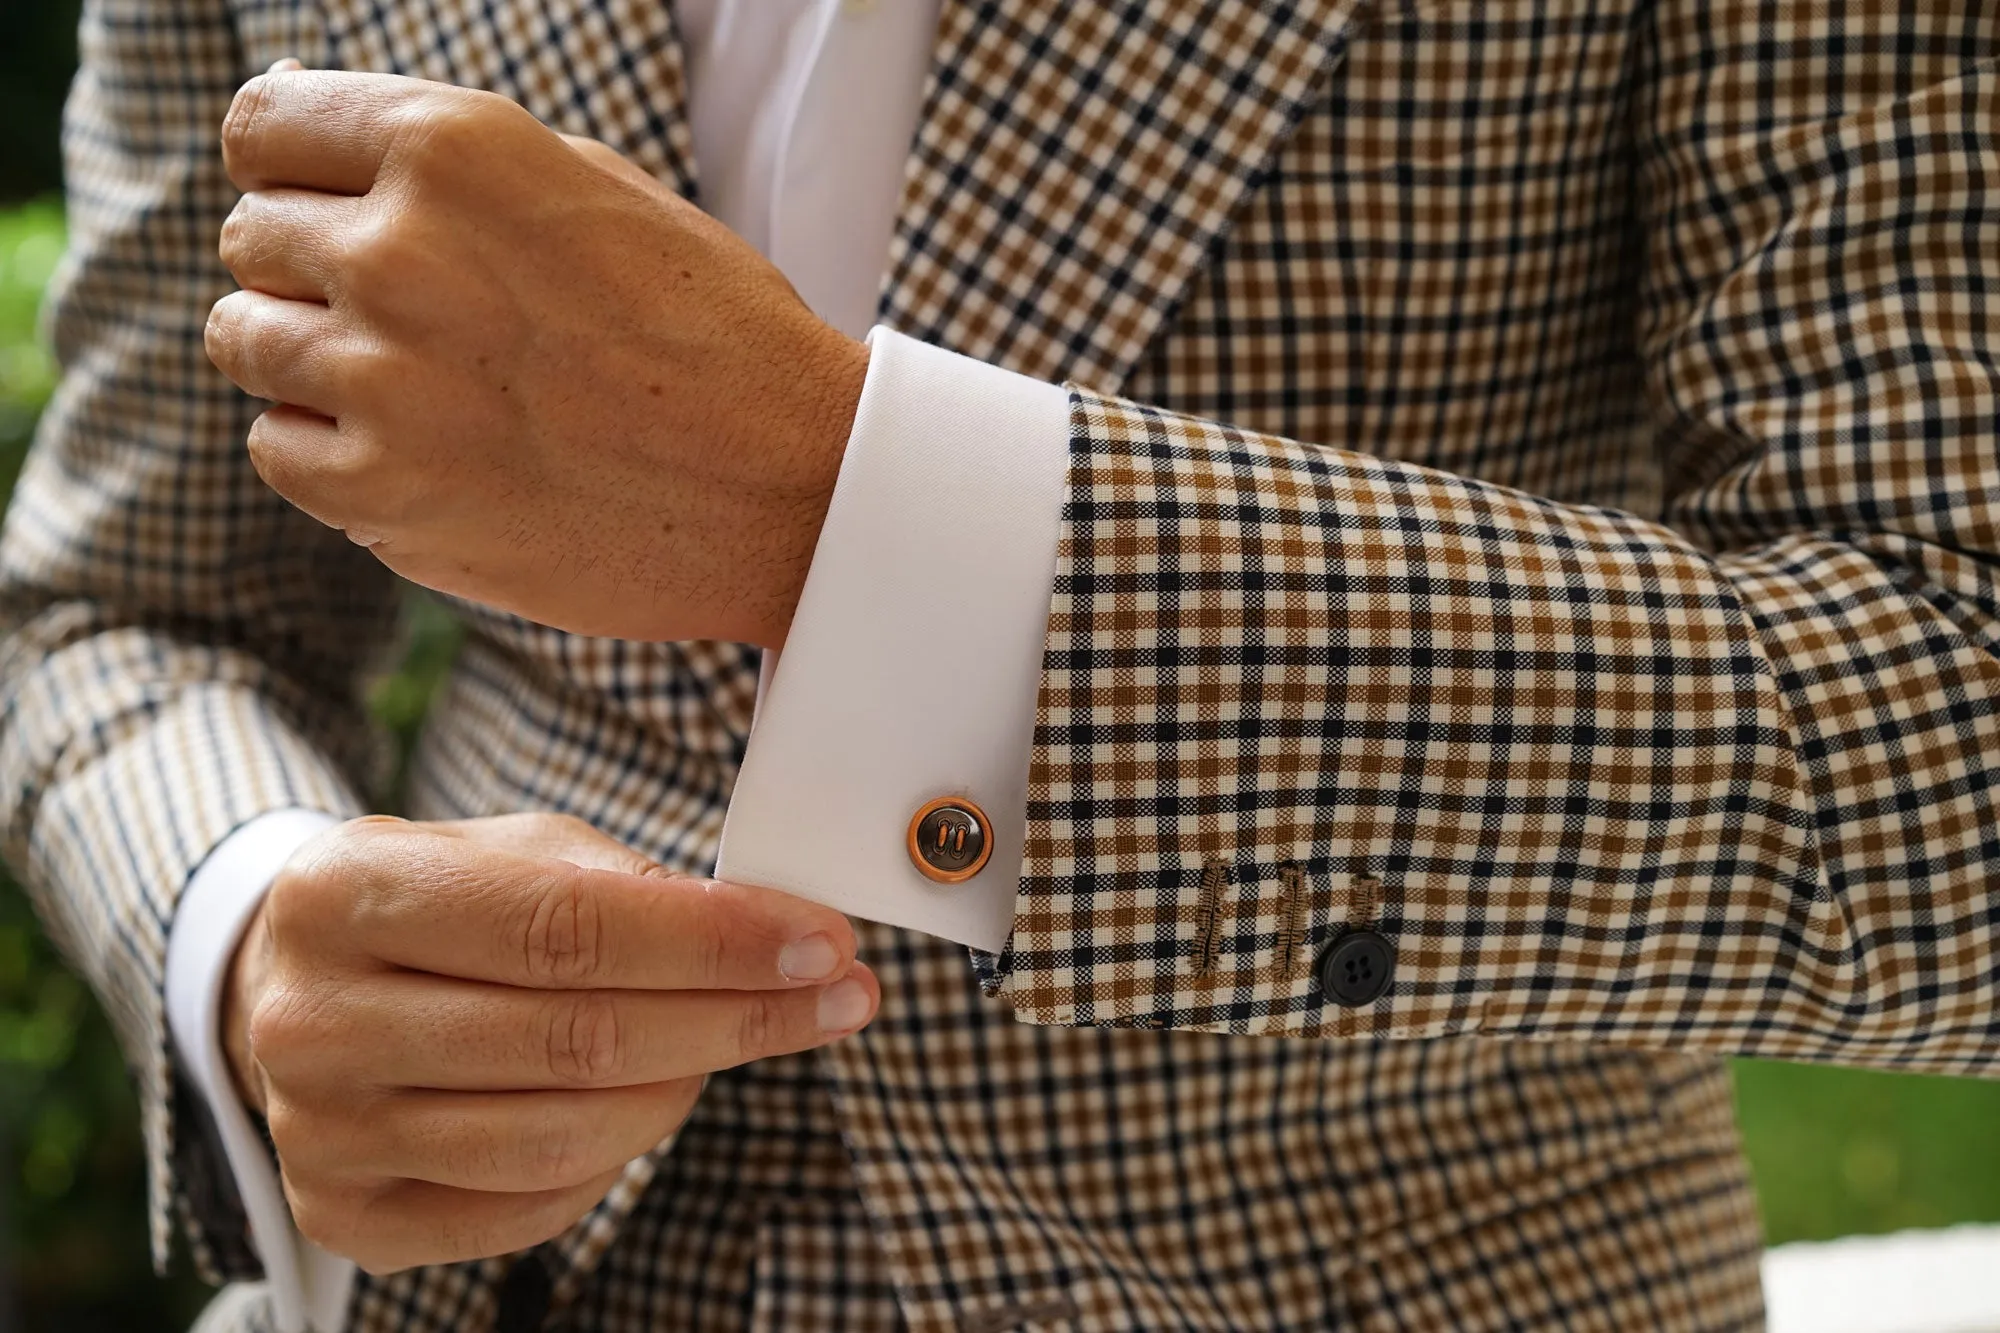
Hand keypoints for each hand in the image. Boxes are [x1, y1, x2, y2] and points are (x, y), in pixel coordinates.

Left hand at [203, 69, 868, 648]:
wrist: (792, 489)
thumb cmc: (713, 332)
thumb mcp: (595, 187)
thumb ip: (446, 156)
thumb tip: (298, 118)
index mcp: (455, 149)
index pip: (263, 127)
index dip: (290, 169)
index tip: (328, 206)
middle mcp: (401, 251)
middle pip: (253, 238)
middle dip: (311, 268)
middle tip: (414, 316)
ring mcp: (383, 379)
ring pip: (244, 342)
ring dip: (310, 358)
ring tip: (419, 385)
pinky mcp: (383, 495)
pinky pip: (277, 448)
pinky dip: (328, 449)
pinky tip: (421, 449)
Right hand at [221, 813, 877, 1272]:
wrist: (290, 991)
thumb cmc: (434, 908)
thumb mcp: (506, 849)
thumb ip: (616, 880)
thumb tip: (758, 929)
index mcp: (345, 893)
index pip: (564, 928)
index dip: (710, 942)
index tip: (820, 941)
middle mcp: (315, 1021)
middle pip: (574, 1040)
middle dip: (737, 1016)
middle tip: (838, 994)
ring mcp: (322, 1133)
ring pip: (562, 1138)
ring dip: (691, 1087)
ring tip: (749, 1036)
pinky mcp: (348, 1217)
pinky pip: (531, 1208)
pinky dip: (620, 1155)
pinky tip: (660, 1095)